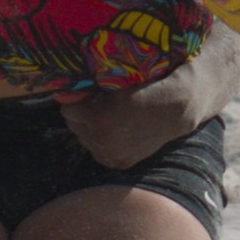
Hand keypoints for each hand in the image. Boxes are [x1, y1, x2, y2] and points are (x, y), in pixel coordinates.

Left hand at [60, 61, 207, 168]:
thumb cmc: (150, 84)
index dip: (79, 98)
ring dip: (91, 127)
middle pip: (73, 124)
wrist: (179, 108)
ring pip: (83, 138)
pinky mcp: (119, 163)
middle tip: (103, 103)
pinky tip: (117, 129)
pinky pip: (96, 150)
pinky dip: (101, 140)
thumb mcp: (118, 76)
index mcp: (100, 118)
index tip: (94, 92)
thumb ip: (88, 85)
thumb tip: (60, 93)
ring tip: (113, 115)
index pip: (68, 108)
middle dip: (83, 113)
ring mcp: (112, 154)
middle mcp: (104, 140)